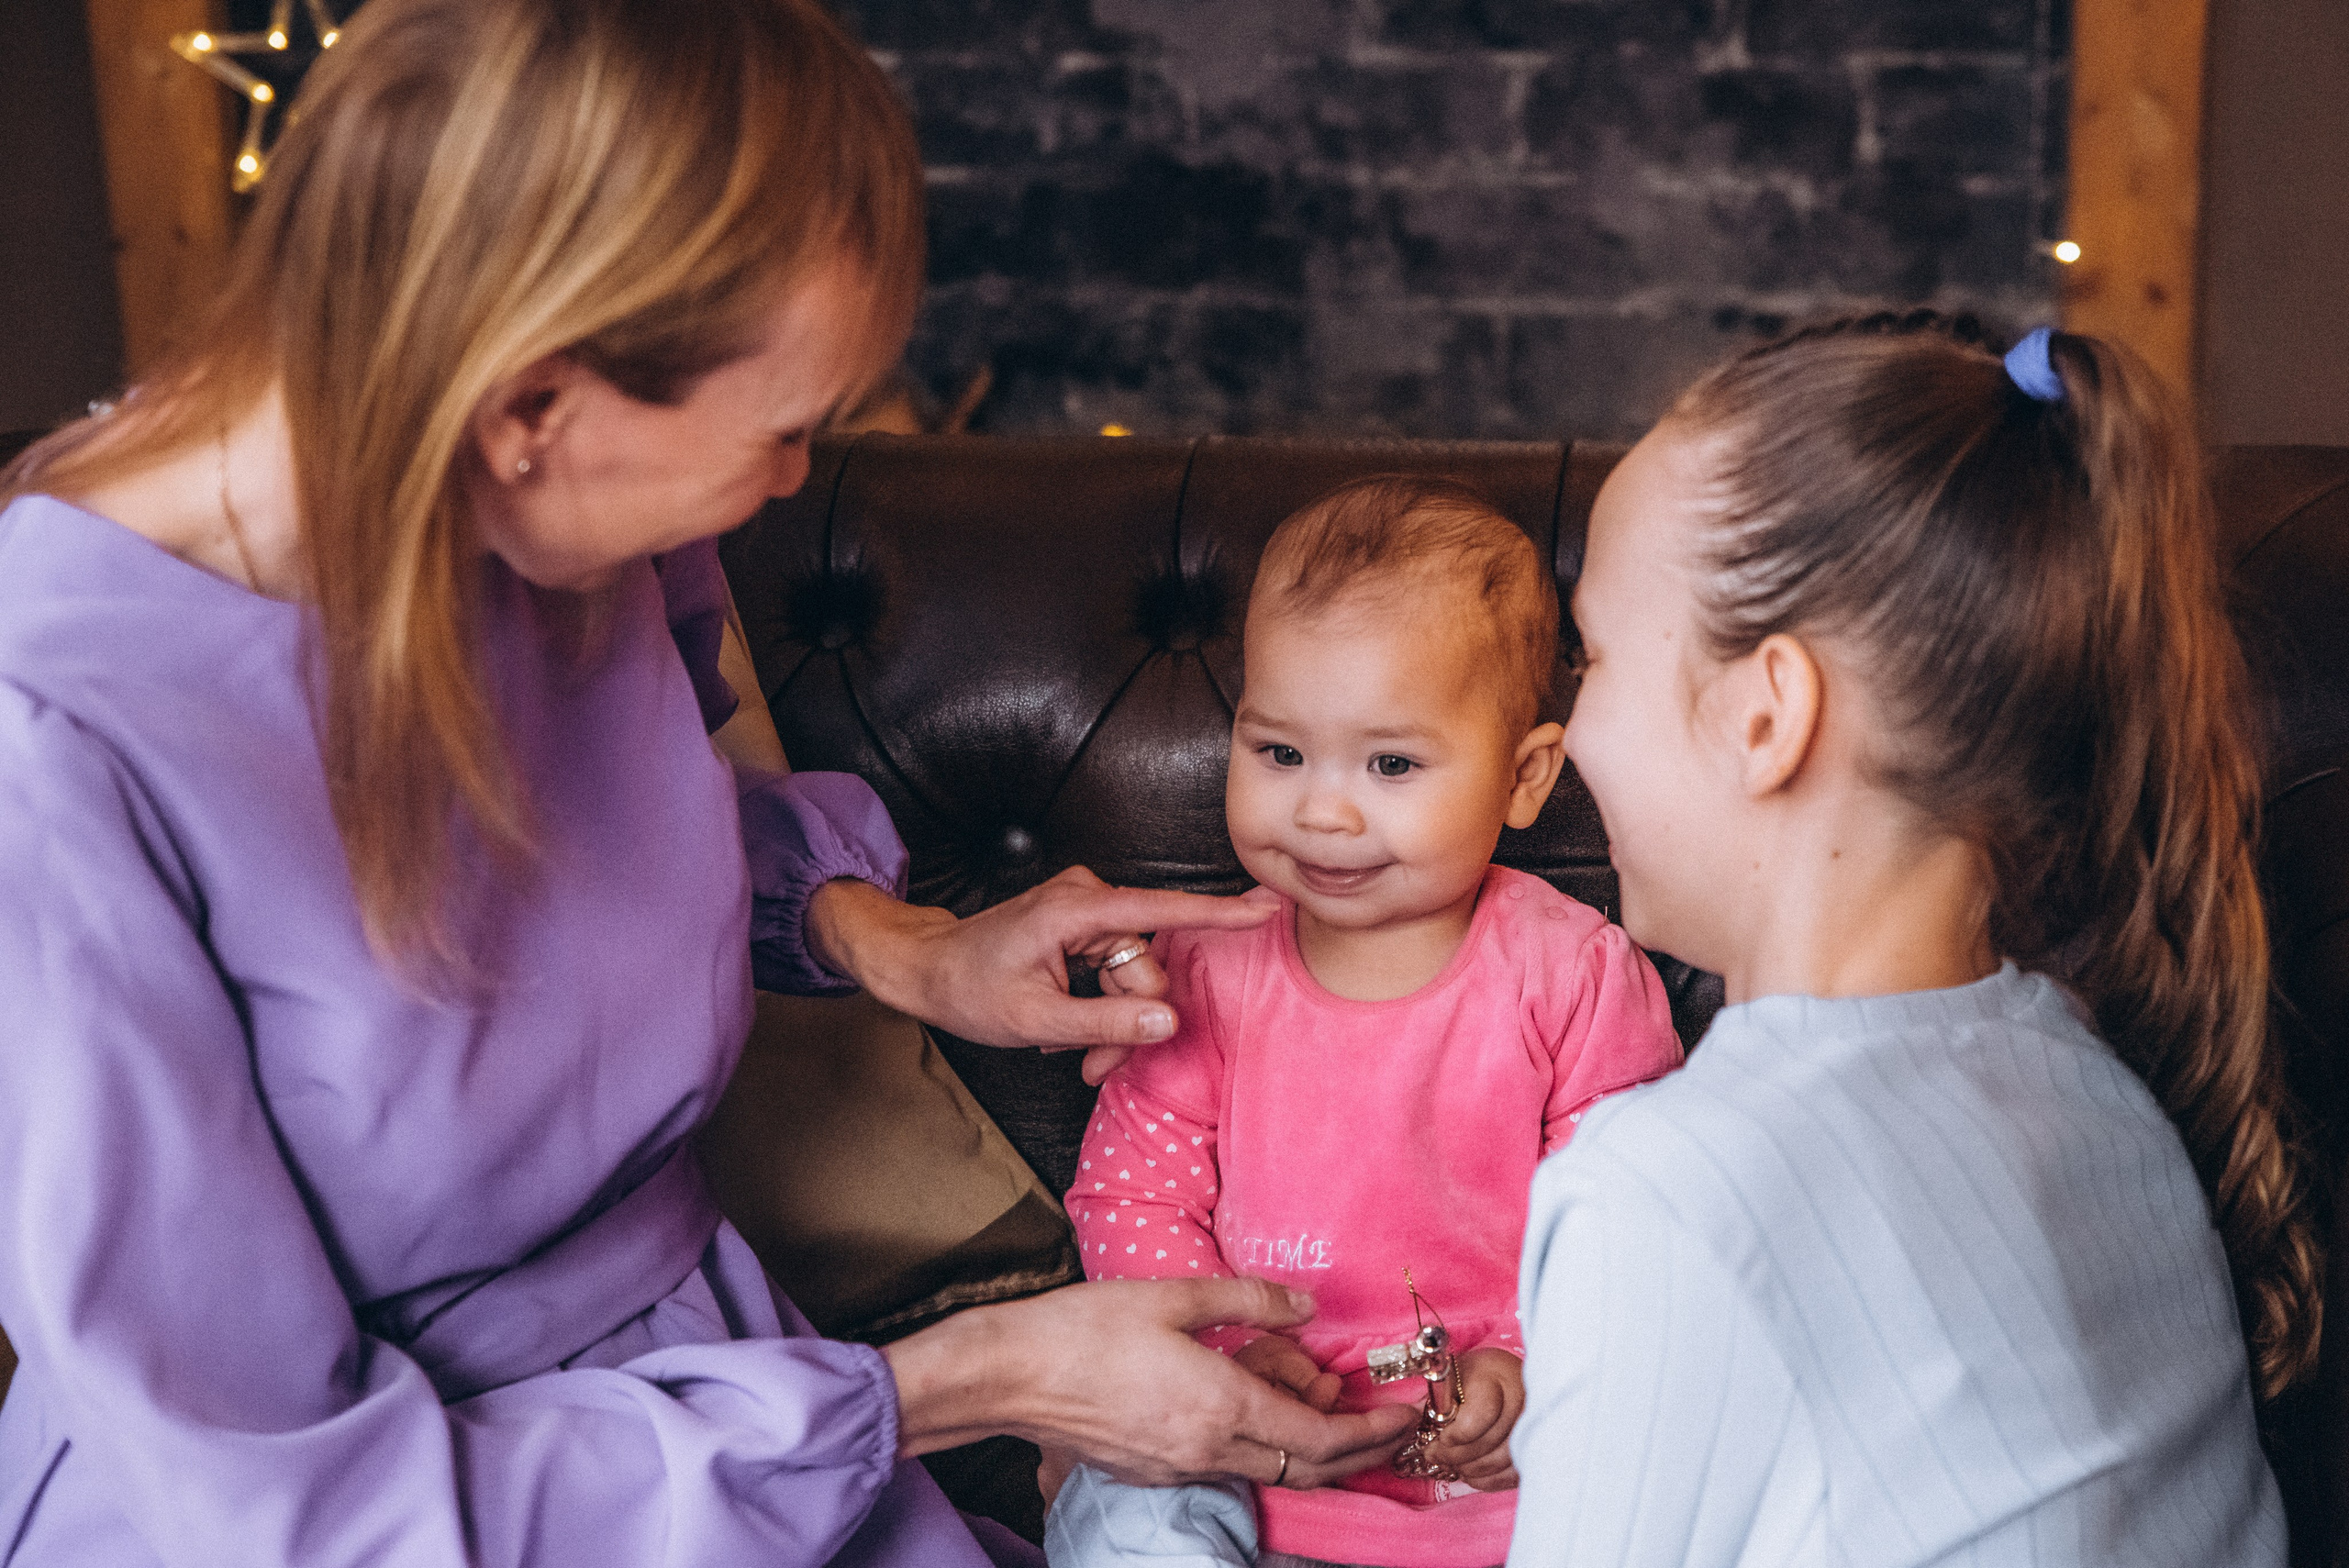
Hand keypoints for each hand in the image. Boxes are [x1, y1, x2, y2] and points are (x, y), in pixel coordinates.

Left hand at [806, 870, 1277, 1079]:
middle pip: (1144, 967)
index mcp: (1077, 910)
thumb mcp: (1035, 1021)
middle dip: (1129, 1022)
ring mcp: (1085, 912)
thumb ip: (1104, 1024)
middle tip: (1094, 1068)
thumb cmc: (969, 990)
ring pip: (1131, 976)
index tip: (1266, 909)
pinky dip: (1099, 1008)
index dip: (1218, 915)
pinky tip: (1068, 1032)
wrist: (927, 970)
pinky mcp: (1082, 927)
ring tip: (1074, 1056)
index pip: (1162, 911)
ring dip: (1112, 1023)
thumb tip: (1167, 1023)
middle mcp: (1087, 900)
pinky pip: (1113, 972)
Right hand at [882, 1277, 1420, 1489]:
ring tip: (1321, 1402)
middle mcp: (1208, 1451)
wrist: (1006, 1375)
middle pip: (1306, 1468)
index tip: (1403, 1412)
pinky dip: (1260, 1446)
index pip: (1322, 1439)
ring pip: (1268, 1469)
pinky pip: (1228, 1466)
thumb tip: (1306, 1307)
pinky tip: (1256, 1409)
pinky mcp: (1152, 1471)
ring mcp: (1179, 1468)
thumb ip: (1248, 1301)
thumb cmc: (1082, 1329)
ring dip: (1306, 1447)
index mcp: (1222, 1407)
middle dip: (1356, 1451)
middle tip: (1386, 1421)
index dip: (1372, 1431)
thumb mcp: (1173, 1295)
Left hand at [1426, 1348, 1523, 1490]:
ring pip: (1502, 1462)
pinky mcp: (1541, 1444)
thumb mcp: (1453, 1378)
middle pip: (1489, 1443)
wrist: (1506, 1376)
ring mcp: (1535, 1423)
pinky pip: (1514, 1473)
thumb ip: (1438, 1404)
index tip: (1439, 1440)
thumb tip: (1418, 1435)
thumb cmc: (1473, 1378)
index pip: (1478, 1417)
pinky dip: (1490, 1479)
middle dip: (1456, 1457)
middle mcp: (1521, 1398)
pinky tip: (1472, 1473)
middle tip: (1436, 1457)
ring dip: (1471, 1470)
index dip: (1455, 1437)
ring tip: (1453, 1466)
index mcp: (1495, 1376)